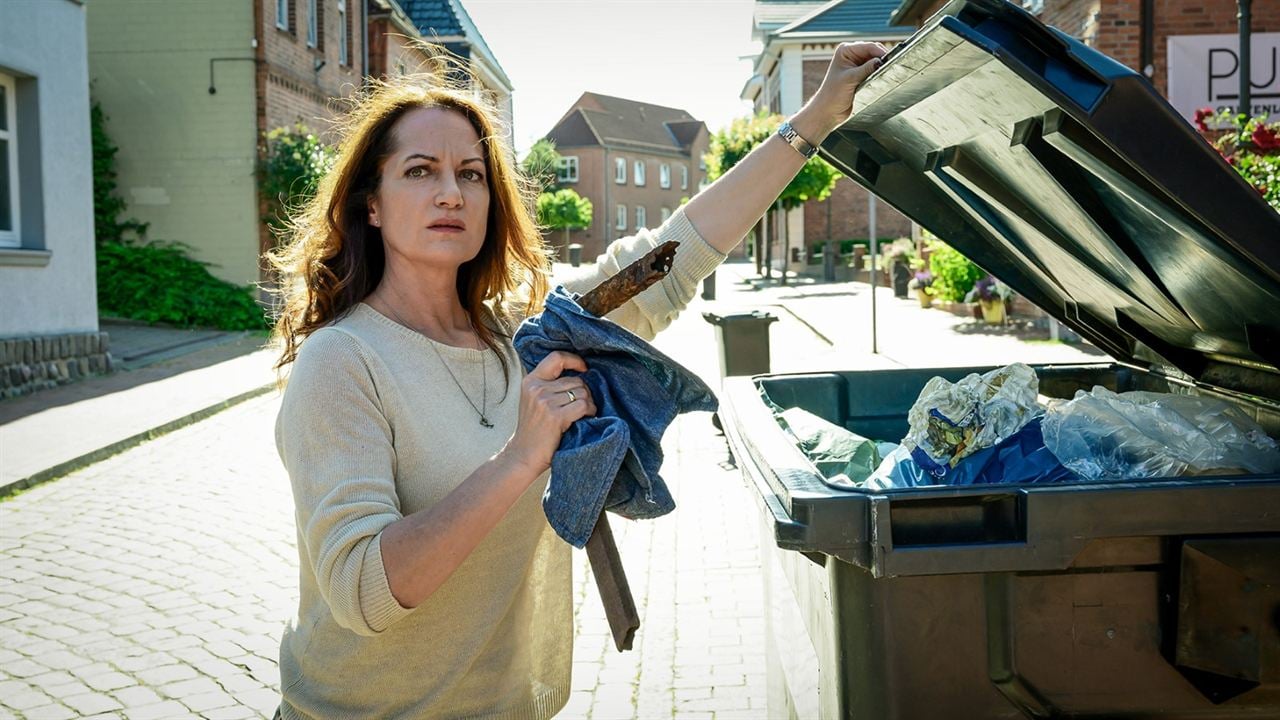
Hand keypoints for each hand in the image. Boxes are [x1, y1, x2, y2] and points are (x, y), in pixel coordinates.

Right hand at [502, 351, 596, 475]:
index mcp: (530, 381)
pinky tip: (586, 417)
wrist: (523, 455)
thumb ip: (548, 385)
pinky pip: (583, 405)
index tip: (584, 368)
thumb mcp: (533, 400)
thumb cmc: (533, 430)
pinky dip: (589, 411)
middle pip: (575, 380)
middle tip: (583, 405)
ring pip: (582, 392)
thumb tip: (580, 374)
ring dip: (588, 403)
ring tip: (584, 413)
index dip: (574, 360)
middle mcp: (537, 388)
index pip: (556, 358)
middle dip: (584, 392)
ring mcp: (545, 402)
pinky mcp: (555, 416)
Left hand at [791, 42, 887, 143]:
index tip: (890, 61)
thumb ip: (866, 69)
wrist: (829, 111)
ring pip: (877, 61)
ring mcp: (858, 64)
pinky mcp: (862, 74)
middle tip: (891, 68)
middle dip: (882, 59)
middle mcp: (852, 54)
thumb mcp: (850, 79)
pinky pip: (876, 70)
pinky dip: (880, 73)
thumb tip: (881, 61)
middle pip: (874, 52)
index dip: (880, 52)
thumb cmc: (833, 95)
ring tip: (887, 74)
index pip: (868, 46)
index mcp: (845, 50)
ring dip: (882, 67)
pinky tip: (883, 78)